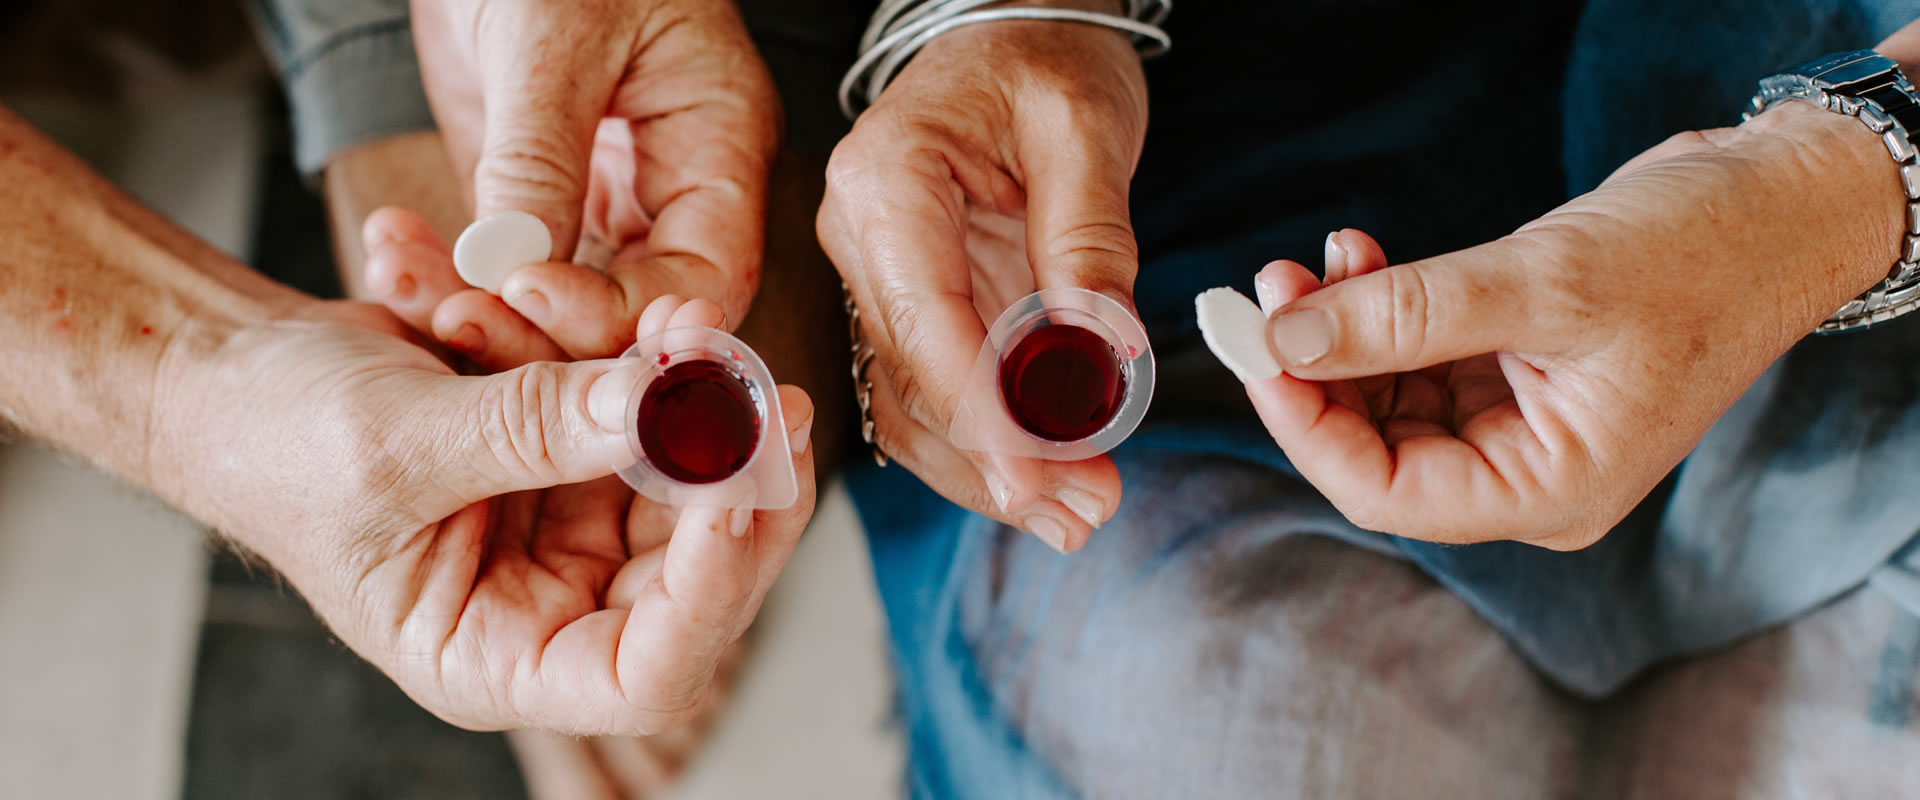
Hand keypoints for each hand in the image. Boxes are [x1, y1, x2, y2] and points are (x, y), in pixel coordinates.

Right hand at [153, 294, 816, 734]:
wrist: (230, 371)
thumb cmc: (270, 441)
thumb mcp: (391, 443)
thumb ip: (528, 430)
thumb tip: (665, 407)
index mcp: (498, 655)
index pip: (650, 670)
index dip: (714, 583)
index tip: (733, 477)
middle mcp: (552, 601)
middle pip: (697, 554)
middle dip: (710, 440)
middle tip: (710, 338)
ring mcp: (576, 522)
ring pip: (676, 452)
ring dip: (627, 360)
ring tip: (524, 291)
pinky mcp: (583, 446)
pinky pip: (628, 388)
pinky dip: (577, 325)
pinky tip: (482, 284)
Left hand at [408, 0, 778, 357]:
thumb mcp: (558, 36)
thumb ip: (541, 154)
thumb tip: (516, 264)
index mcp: (716, 145)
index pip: (706, 272)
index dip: (634, 311)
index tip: (535, 294)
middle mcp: (669, 187)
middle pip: (638, 307)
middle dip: (552, 331)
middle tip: (464, 318)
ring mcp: (602, 195)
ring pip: (565, 300)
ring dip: (488, 312)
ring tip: (412, 286)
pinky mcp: (534, 194)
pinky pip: (505, 265)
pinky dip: (451, 275)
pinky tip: (397, 259)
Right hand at [815, 15, 1147, 551]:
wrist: (1015, 37)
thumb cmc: (1045, 66)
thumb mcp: (1085, 130)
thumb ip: (1090, 239)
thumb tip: (1104, 349)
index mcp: (886, 181)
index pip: (926, 320)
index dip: (982, 413)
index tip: (1041, 477)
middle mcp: (860, 236)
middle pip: (915, 379)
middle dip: (998, 460)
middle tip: (1085, 510)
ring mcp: (875, 278)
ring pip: (913, 406)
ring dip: (990, 473)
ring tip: (1077, 514)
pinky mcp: (908, 307)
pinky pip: (932, 395)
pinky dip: (986, 447)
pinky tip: (1045, 487)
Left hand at [1235, 101, 1902, 549]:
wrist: (1781, 203)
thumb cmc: (1700, 254)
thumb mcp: (1546, 282)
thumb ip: (1409, 315)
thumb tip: (1288, 336)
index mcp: (1550, 490)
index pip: (1386, 492)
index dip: (1306, 424)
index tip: (1260, 346)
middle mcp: (1527, 472)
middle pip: (1374, 448)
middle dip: (1314, 367)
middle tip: (1274, 285)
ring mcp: (1517, 424)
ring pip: (1386, 398)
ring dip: (1340, 329)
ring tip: (1319, 255)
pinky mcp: (1509, 371)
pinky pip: (1415, 358)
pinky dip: (1378, 310)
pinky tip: (1360, 254)